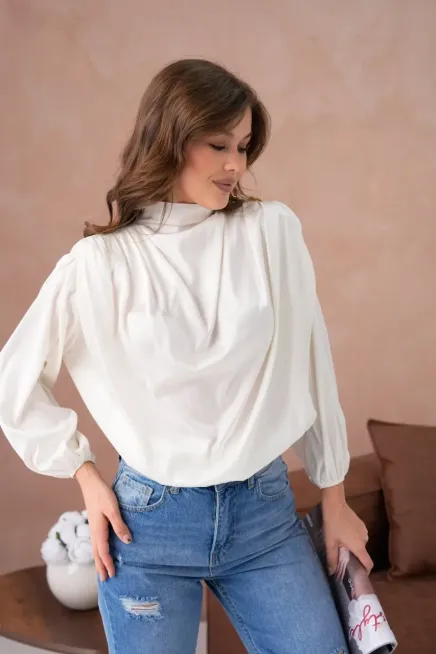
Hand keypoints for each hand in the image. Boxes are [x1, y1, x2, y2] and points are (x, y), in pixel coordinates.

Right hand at [74, 462, 131, 581]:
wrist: (91, 484)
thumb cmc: (102, 495)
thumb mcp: (113, 509)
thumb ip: (119, 525)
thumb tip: (127, 541)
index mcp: (98, 530)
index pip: (103, 552)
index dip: (108, 564)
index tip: (112, 575)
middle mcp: (94, 532)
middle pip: (97, 554)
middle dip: (101, 567)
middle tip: (104, 581)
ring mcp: (93, 528)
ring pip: (95, 549)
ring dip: (98, 561)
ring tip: (101, 571)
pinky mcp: (95, 524)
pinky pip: (96, 542)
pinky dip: (98, 552)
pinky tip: (102, 551)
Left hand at [321, 487, 372, 575]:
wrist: (335, 504)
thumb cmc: (332, 525)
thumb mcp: (330, 543)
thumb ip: (332, 559)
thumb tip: (332, 573)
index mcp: (359, 546)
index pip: (368, 563)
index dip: (365, 571)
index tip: (358, 575)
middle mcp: (365, 539)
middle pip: (362, 553)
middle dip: (354, 557)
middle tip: (343, 557)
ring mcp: (364, 530)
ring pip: (360, 544)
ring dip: (353, 546)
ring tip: (341, 545)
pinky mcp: (361, 524)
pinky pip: (359, 535)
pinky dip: (353, 538)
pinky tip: (343, 534)